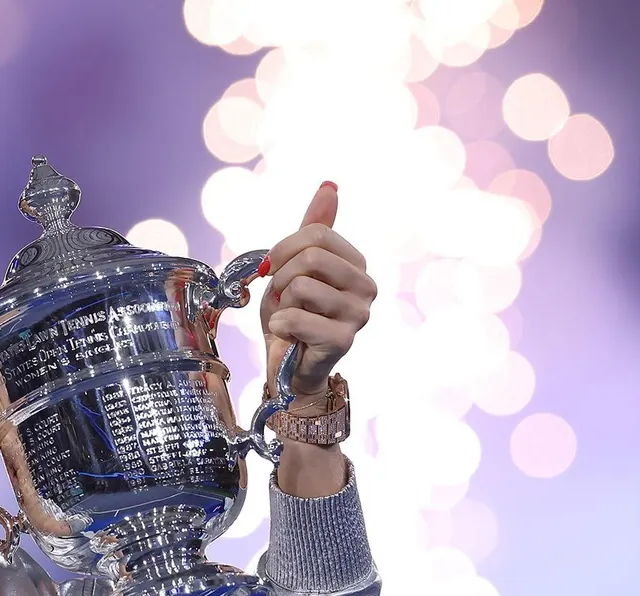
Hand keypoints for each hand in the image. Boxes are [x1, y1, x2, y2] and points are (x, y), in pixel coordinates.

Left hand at [259, 183, 377, 404]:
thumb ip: (313, 228)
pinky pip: (295, 317)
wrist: (288, 367)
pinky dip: (280, 326)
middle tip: (282, 298)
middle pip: (311, 257)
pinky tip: (289, 337)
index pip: (317, 234)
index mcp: (357, 264)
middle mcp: (367, 287)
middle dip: (281, 277)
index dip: (283, 249)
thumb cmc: (293, 315)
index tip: (272, 269)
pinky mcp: (343, 340)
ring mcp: (359, 315)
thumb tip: (330, 185)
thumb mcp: (296, 266)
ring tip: (290, 317)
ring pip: (301, 287)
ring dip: (281, 304)